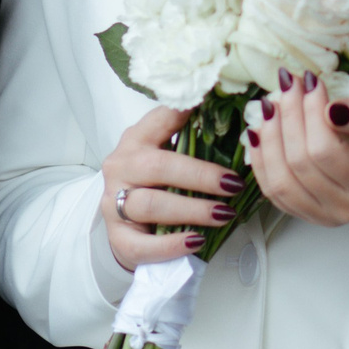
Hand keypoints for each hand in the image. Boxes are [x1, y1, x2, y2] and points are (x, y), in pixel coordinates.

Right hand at [100, 104, 242, 271]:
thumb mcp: (166, 154)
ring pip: (151, 204)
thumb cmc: (154, 184)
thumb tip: (234, 123)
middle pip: (158, 166)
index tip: (213, 104)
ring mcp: (114, 203)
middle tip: (233, 184)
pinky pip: (142, 244)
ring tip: (224, 214)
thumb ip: (191, 138)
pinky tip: (197, 241)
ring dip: (192, 210)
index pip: (160, 120)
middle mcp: (122, 167)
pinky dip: (172, 244)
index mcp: (137, 140)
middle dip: (200, 175)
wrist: (127, 225)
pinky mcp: (118, 237)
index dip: (184, 113)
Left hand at [245, 69, 348, 226]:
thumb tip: (332, 109)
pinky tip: (259, 130)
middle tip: (290, 83)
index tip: (311, 82)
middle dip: (289, 116)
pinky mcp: (301, 211)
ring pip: (279, 179)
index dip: (311, 113)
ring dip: (269, 137)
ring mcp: (319, 214)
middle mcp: (342, 208)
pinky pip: (271, 189)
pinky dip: (261, 158)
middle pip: (299, 162)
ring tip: (270, 103)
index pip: (326, 152)